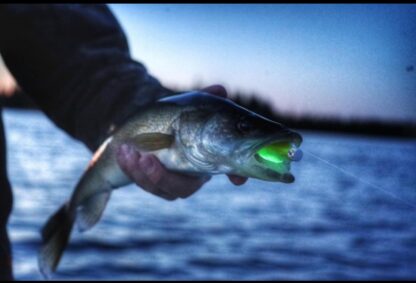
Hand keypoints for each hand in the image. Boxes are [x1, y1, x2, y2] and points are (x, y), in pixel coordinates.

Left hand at [116, 85, 247, 200]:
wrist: (148, 125)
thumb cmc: (175, 118)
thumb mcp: (189, 106)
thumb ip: (205, 99)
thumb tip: (220, 90)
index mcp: (207, 159)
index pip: (226, 171)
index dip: (234, 174)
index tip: (237, 179)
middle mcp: (191, 177)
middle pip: (183, 189)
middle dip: (162, 178)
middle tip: (146, 159)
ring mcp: (169, 183)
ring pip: (158, 189)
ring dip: (140, 173)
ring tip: (128, 151)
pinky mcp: (150, 182)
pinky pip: (141, 183)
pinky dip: (130, 168)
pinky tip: (123, 151)